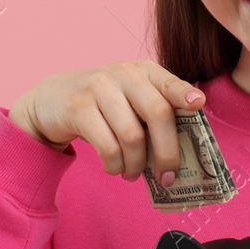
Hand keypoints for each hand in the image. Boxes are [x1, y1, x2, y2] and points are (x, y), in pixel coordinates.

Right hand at [7, 60, 203, 186]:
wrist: (51, 99)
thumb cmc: (103, 106)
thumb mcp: (130, 100)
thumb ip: (155, 114)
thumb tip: (184, 153)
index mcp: (143, 71)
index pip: (169, 82)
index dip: (184, 94)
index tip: (198, 105)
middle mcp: (123, 74)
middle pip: (158, 113)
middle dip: (168, 152)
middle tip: (168, 177)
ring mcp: (99, 87)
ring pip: (132, 136)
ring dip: (136, 165)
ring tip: (132, 174)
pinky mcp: (78, 107)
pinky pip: (107, 146)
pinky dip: (114, 165)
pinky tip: (114, 168)